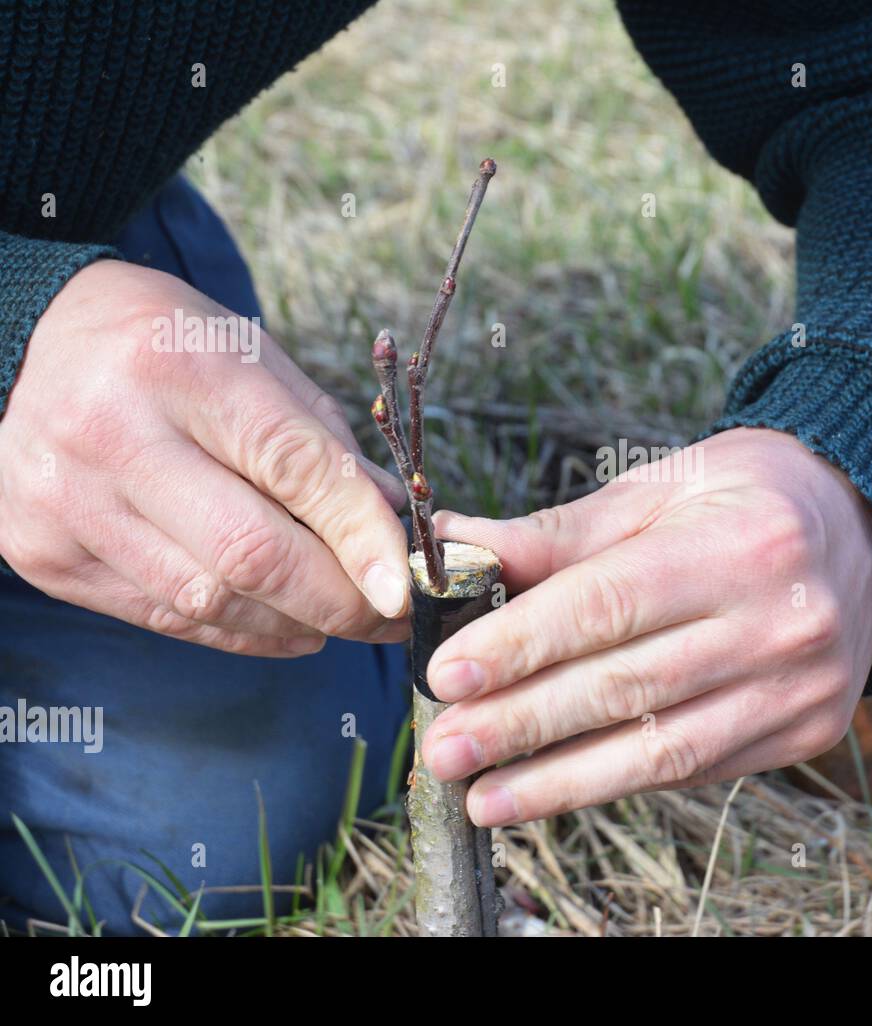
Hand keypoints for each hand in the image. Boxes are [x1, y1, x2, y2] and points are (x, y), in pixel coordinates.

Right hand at [0, 260, 412, 655]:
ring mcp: (70, 503)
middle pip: (250, 553)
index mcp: (180, 367)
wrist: (24, 346)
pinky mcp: (46, 556)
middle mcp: (112, 436)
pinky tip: (283, 624)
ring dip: (295, 622)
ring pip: (210, 600)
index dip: (361, 536)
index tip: (408, 583)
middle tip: (391, 617)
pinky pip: (166, 617)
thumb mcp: (254, 358)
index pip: (292, 468)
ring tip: (342, 616)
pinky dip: (239, 631)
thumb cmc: (163, 347)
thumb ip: (323, 442)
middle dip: (339, 600)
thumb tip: (392, 522)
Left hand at [421, 426, 871, 824]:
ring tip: (484, 796)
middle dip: (523, 723)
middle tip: (445, 748)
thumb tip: (455, 549)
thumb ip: (560, 534)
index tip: (449, 673)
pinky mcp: (807, 729)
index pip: (612, 604)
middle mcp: (783, 620)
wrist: (864, 526)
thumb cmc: (749, 495)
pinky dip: (618, 780)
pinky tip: (556, 787)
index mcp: (744, 542)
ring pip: (662, 749)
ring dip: (561, 781)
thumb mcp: (660, 488)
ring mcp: (804, 685)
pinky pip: (696, 766)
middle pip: (629, 687)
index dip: (524, 644)